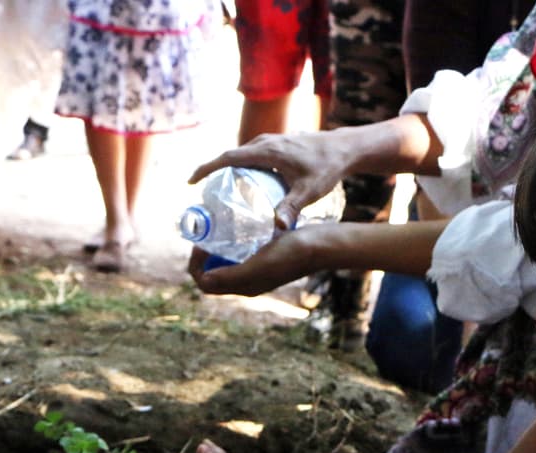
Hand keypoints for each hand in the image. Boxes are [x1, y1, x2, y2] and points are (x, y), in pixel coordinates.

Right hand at [190, 130, 350, 228]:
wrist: (344, 148)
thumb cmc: (327, 167)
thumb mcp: (308, 191)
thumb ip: (291, 208)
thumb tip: (277, 228)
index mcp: (266, 151)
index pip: (227, 157)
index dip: (206, 168)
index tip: (190, 181)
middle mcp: (264, 142)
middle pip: (230, 157)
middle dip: (213, 173)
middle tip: (202, 194)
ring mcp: (271, 141)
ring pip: (242, 156)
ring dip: (227, 170)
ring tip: (219, 192)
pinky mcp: (277, 144)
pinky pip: (252, 155)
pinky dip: (242, 168)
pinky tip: (245, 185)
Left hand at [191, 229, 316, 295]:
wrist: (323, 244)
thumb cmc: (293, 252)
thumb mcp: (260, 263)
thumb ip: (233, 275)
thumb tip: (203, 280)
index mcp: (245, 287)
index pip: (206, 283)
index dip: (195, 266)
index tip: (200, 243)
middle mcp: (250, 282)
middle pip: (213, 274)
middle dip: (202, 258)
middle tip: (205, 233)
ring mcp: (259, 270)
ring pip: (226, 263)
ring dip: (215, 250)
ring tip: (215, 229)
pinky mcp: (268, 258)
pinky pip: (241, 254)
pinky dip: (231, 244)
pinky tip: (234, 227)